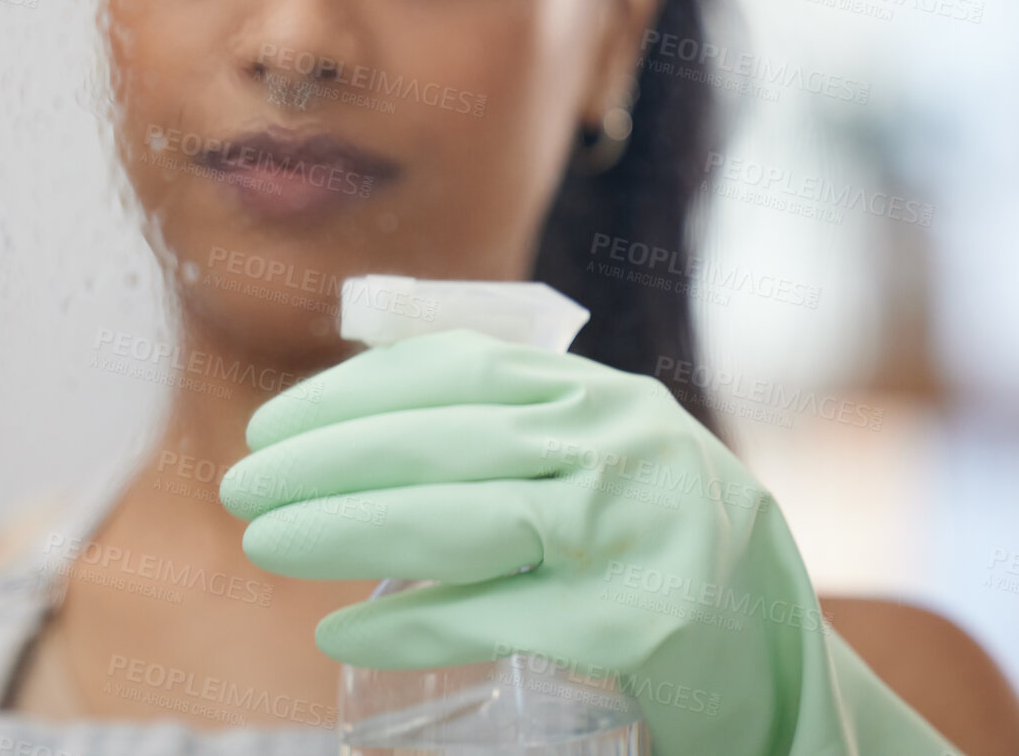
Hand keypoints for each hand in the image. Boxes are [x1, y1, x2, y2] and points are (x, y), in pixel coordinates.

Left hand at [219, 329, 964, 755]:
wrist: (780, 649)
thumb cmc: (662, 541)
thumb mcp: (600, 452)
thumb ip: (506, 425)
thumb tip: (358, 421)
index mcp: (600, 393)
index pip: (455, 369)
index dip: (349, 394)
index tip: (271, 425)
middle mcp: (619, 445)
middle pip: (442, 441)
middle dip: (323, 461)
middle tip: (238, 487)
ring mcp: (629, 533)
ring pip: (463, 518)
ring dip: (345, 528)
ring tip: (263, 542)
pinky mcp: (630, 625)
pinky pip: (495, 615)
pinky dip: (410, 621)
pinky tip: (339, 627)